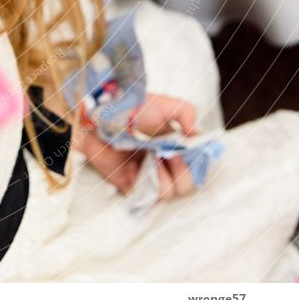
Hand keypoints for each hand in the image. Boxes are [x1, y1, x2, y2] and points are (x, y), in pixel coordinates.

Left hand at [75, 94, 196, 198]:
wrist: (100, 114)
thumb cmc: (130, 107)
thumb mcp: (165, 103)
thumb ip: (186, 113)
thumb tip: (196, 135)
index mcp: (174, 147)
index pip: (196, 167)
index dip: (198, 164)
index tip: (187, 152)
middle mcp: (163, 164)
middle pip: (185, 186)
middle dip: (182, 172)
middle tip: (170, 154)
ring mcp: (146, 174)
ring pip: (168, 194)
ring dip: (164, 178)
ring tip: (152, 158)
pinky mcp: (128, 183)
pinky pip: (144, 196)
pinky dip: (143, 183)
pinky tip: (134, 166)